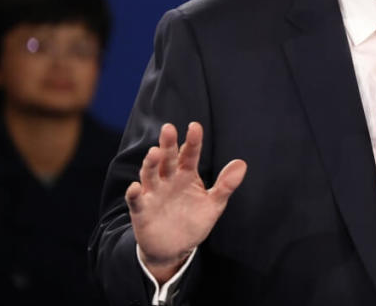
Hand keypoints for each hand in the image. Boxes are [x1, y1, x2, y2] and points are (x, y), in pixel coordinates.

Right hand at [125, 122, 246, 282]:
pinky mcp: (142, 211)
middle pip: (168, 159)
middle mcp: (168, 180)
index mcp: (186, 175)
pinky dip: (134, 194)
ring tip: (155, 152)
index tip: (195, 127)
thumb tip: (242, 163)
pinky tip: (135, 187)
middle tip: (169, 129)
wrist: (175, 249)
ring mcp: (154, 194)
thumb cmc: (194, 221)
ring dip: (151, 164)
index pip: (189, 154)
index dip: (192, 141)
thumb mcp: (214, 204)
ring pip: (150, 175)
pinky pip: (136, 200)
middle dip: (168, 145)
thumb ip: (226, 185)